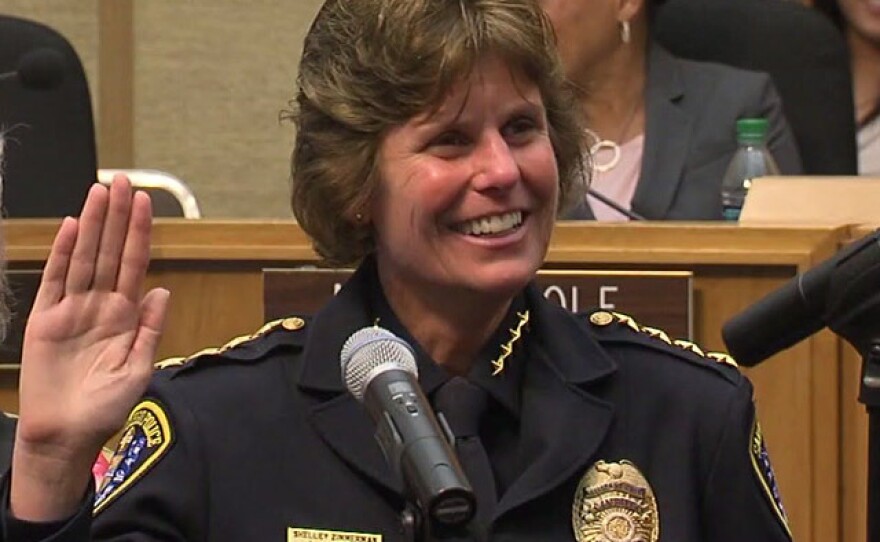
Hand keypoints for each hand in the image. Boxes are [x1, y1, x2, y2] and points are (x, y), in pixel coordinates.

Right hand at [11, 175, 169, 519]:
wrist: (66, 434)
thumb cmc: (105, 407)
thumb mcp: (140, 368)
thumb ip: (151, 329)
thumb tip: (163, 290)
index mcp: (126, 315)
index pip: (134, 264)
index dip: (139, 233)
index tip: (145, 202)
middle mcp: (100, 305)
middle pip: (110, 251)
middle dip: (117, 216)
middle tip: (122, 180)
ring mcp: (72, 309)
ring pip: (84, 257)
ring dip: (92, 225)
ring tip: (99, 192)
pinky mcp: (45, 319)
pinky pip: (55, 280)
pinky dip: (63, 254)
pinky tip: (72, 228)